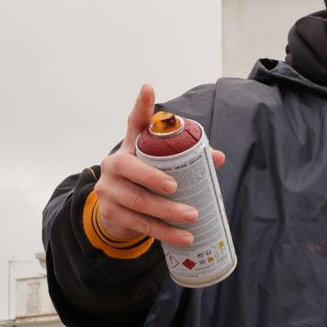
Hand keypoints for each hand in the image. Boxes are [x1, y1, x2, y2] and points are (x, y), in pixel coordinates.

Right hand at [91, 84, 225, 245]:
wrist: (117, 212)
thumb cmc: (146, 181)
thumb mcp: (161, 166)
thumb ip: (187, 158)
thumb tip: (217, 157)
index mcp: (129, 146)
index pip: (134, 122)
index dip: (142, 106)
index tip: (149, 88)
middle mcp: (114, 164)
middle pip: (131, 169)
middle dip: (153, 178)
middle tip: (176, 188)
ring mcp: (108, 190)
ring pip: (137, 202)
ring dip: (166, 212)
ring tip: (192, 217)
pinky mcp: (111, 213)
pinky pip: (139, 225)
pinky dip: (163, 233)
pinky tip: (183, 237)